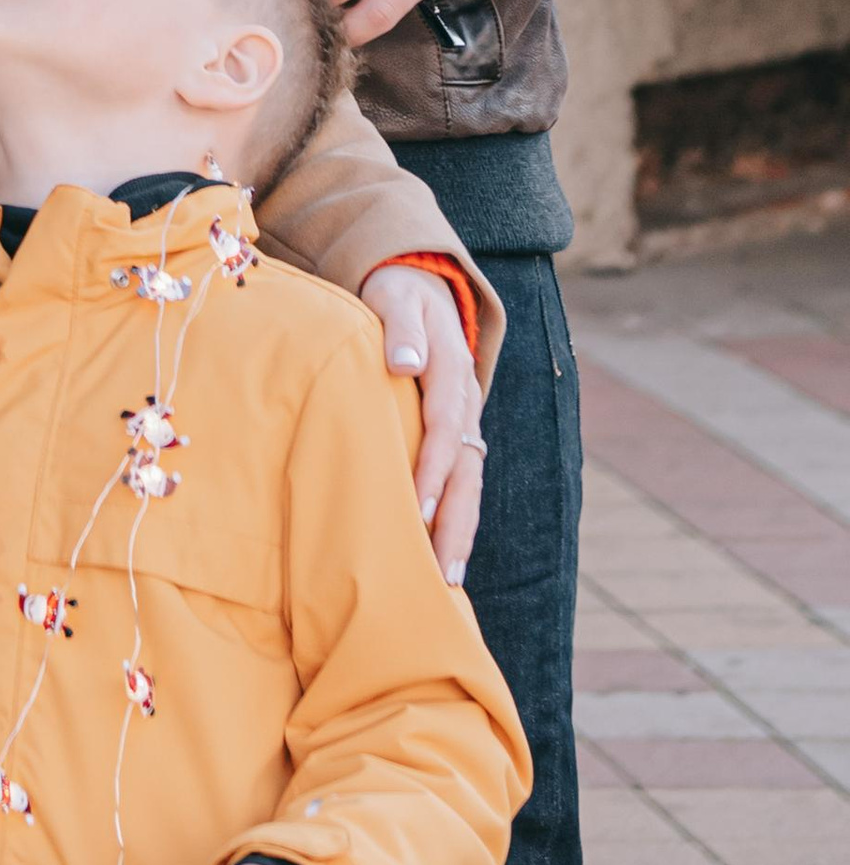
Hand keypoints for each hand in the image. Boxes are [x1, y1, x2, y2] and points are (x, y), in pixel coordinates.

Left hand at [362, 263, 484, 582]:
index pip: (444, 425)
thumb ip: (400, 326)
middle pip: (466, 468)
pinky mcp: (458, 433)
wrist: (421, 285)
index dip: (431, 468)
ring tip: (448, 579)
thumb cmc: (396, 295)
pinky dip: (455, 516)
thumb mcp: (395, 297)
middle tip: (442, 572)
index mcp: (452, 367)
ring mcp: (466, 419)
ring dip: (460, 529)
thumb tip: (408, 362)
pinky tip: (442, 553)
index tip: (414, 508)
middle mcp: (466, 401)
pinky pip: (461, 479)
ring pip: (470, 481)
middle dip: (455, 520)